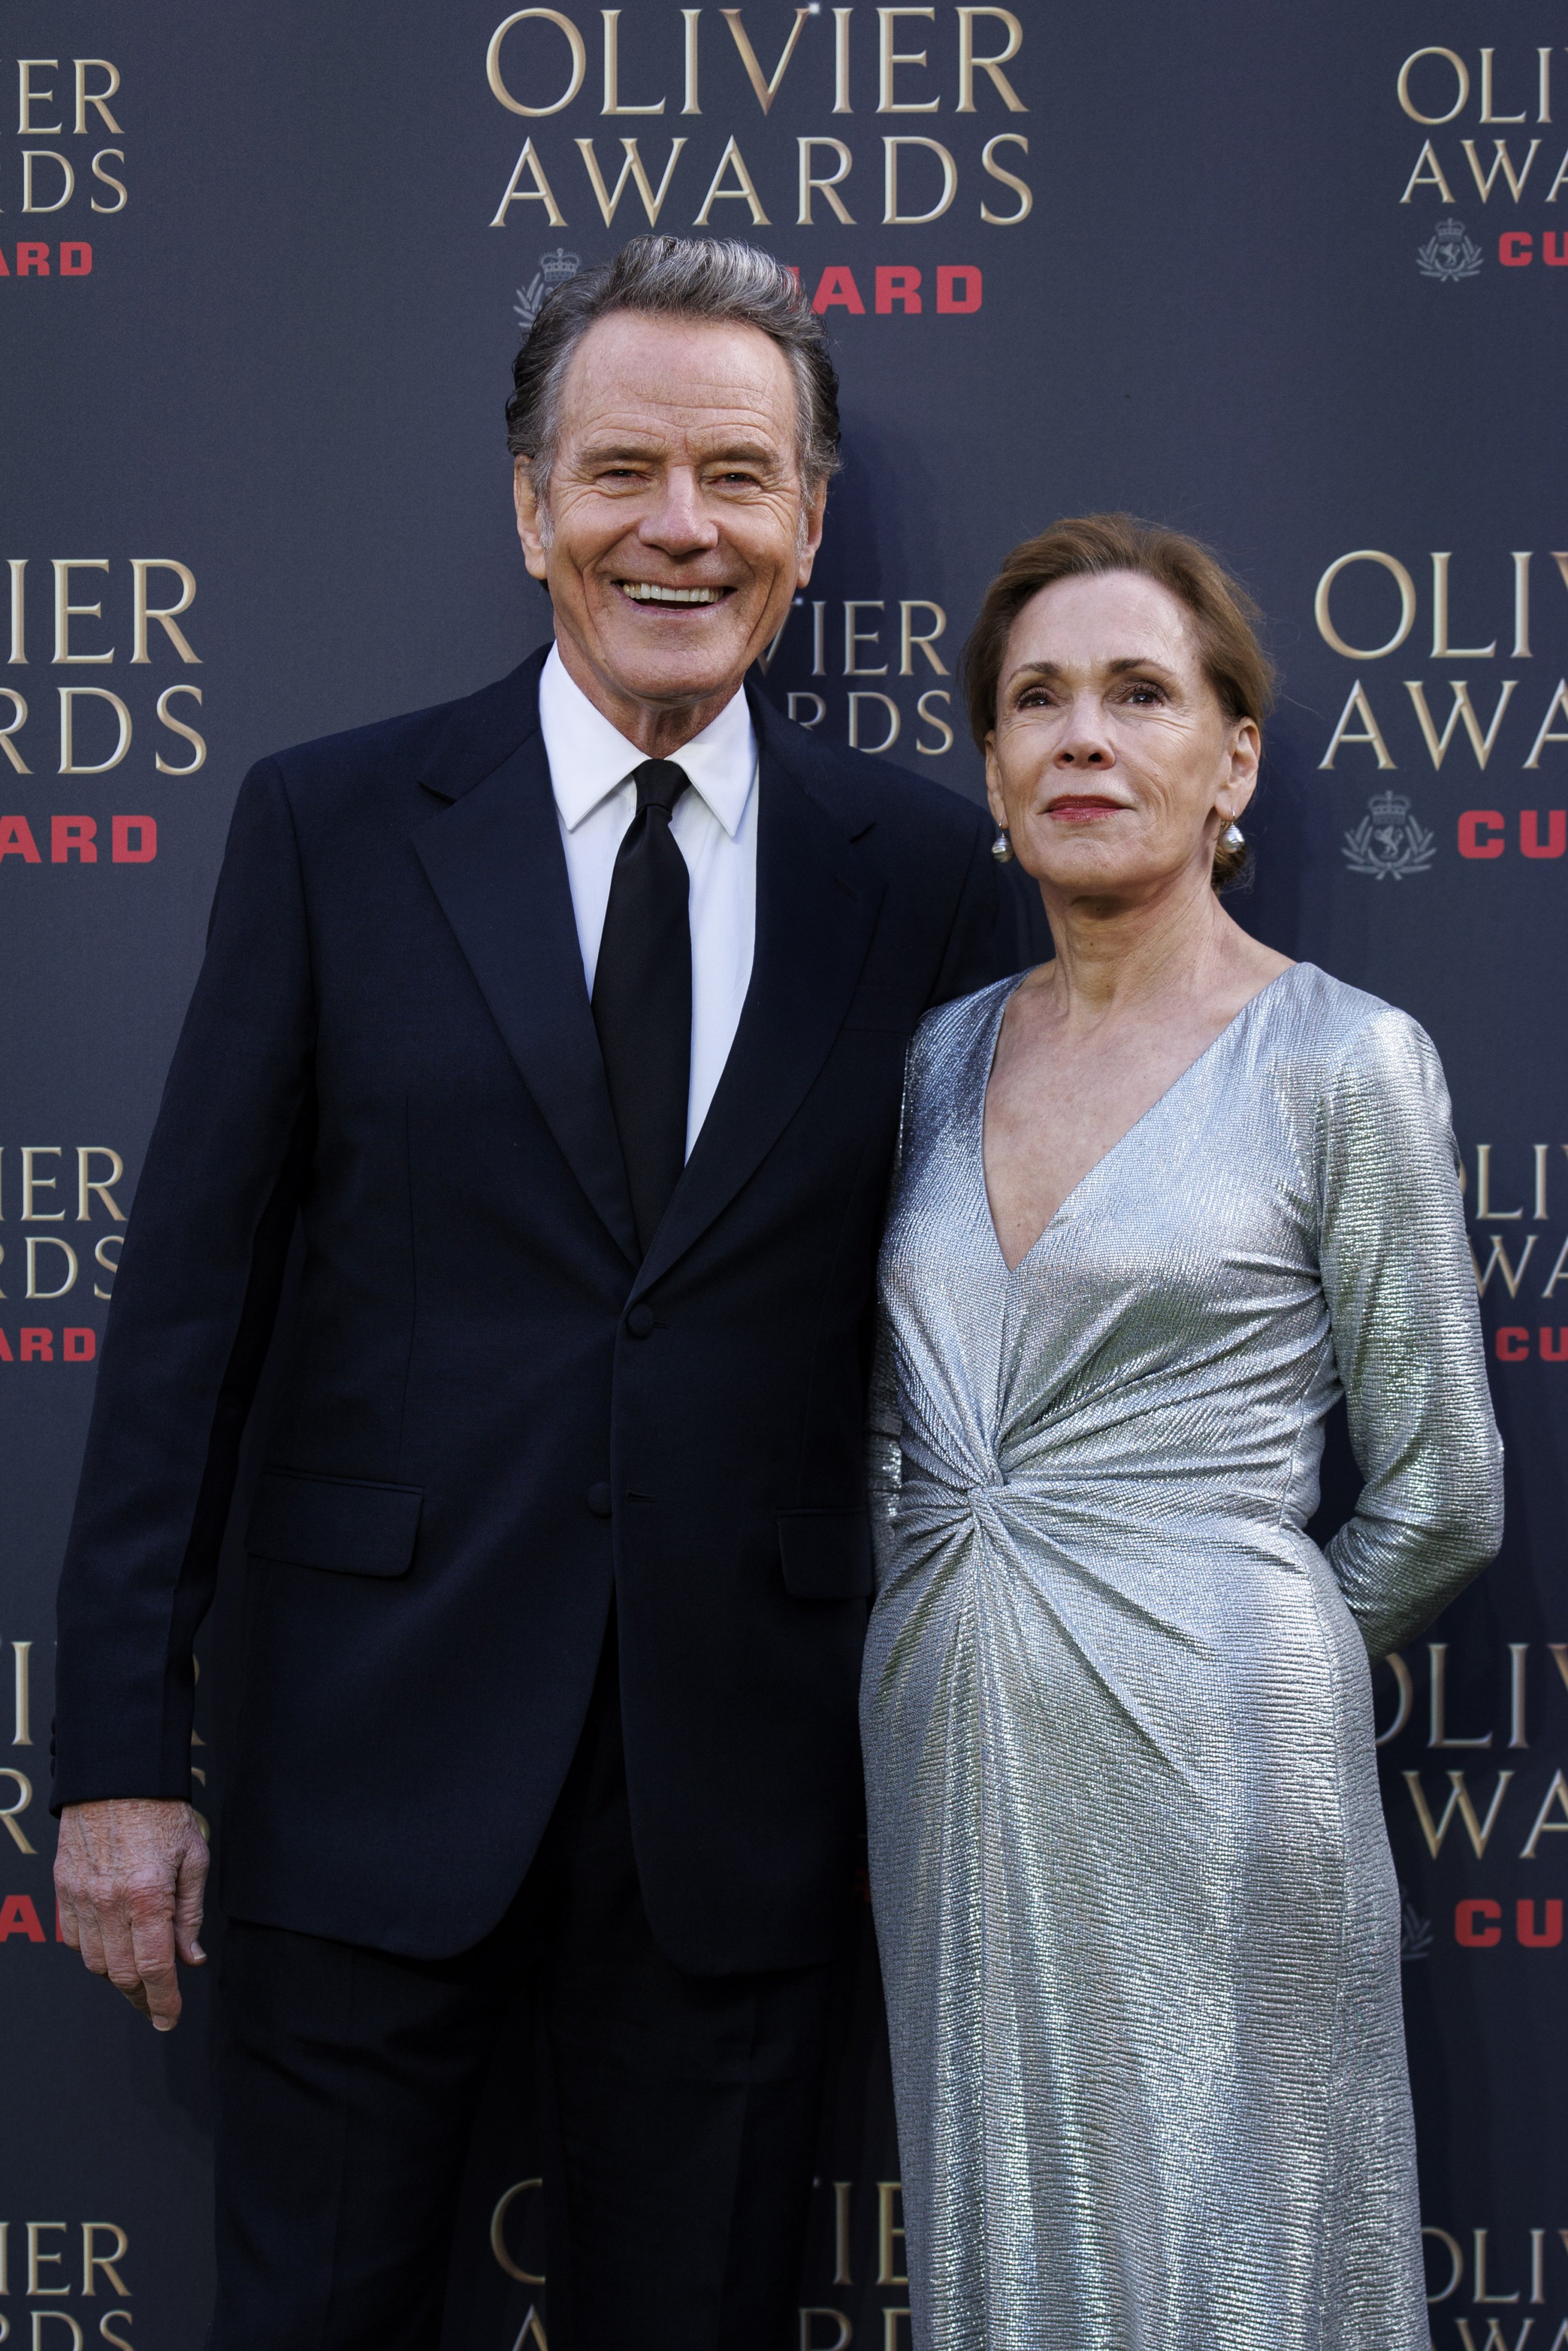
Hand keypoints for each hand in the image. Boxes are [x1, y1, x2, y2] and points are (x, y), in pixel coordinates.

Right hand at [54, 1797, 208, 2030]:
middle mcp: (109, 1902)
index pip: (154, 1968)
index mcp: (147, 1895)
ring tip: (139, 1973)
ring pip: (95, 1961)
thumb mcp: (193, 1858)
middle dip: (142, 1996)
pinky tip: (111, 1944)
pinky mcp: (63, 1888)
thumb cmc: (162, 1811)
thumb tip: (191, 1958)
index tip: (169, 2018)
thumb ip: (190, 1915)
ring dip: (118, 1974)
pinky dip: (92, 1950)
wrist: (118, 1775)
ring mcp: (81, 1897)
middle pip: (121, 1973)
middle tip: (158, 2003)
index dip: (163, 2000)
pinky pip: (73, 1938)